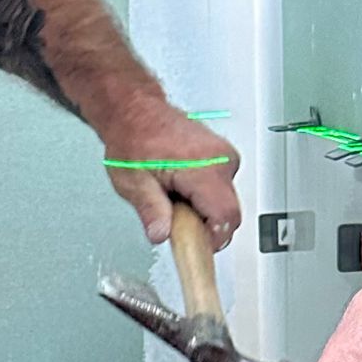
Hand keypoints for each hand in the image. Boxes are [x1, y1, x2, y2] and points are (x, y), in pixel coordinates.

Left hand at [101, 102, 242, 249]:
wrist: (137, 112)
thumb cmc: (133, 138)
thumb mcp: (133, 182)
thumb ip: (151, 211)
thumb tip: (162, 234)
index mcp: (202, 166)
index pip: (225, 217)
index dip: (211, 240)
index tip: (194, 249)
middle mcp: (221, 160)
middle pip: (228, 215)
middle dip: (202, 226)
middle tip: (174, 218)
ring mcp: (226, 158)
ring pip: (226, 205)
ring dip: (202, 212)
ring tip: (174, 198)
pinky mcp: (225, 159)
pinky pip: (223, 192)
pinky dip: (204, 199)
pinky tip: (182, 189)